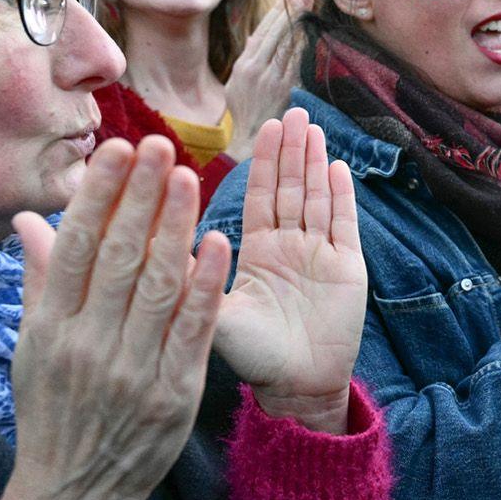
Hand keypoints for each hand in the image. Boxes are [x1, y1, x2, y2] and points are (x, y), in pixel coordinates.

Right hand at [1, 136, 230, 499]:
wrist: (77, 493)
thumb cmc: (53, 412)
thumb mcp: (32, 349)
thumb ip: (37, 281)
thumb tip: (27, 219)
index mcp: (50, 329)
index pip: (75, 247)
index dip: (98, 195)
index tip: (118, 150)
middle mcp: (88, 344)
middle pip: (118, 257)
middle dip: (140, 197)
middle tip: (160, 145)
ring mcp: (133, 369)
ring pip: (158, 286)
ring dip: (176, 227)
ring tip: (190, 178)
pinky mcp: (174, 392)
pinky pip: (193, 330)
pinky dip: (206, 286)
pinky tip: (218, 243)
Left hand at [212, 107, 366, 434]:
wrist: (295, 387)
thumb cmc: (251, 356)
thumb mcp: (212, 310)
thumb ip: (190, 275)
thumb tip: (152, 239)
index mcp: (259, 252)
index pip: (261, 196)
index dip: (264, 162)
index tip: (264, 126)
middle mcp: (291, 248)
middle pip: (293, 188)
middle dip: (292, 151)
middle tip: (292, 112)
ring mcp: (321, 256)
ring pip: (319, 198)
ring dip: (316, 163)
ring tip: (313, 128)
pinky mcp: (349, 270)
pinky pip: (344, 226)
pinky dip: (342, 197)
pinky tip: (338, 168)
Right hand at [224, 5, 303, 160]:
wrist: (250, 138)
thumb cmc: (243, 111)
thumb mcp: (234, 83)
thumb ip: (246, 60)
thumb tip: (256, 38)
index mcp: (243, 65)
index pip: (262, 31)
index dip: (275, 11)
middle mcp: (256, 68)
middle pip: (275, 32)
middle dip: (289, 9)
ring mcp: (271, 77)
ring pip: (286, 42)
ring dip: (298, 21)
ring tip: (308, 3)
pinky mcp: (285, 88)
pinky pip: (295, 60)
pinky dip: (302, 43)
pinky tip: (309, 29)